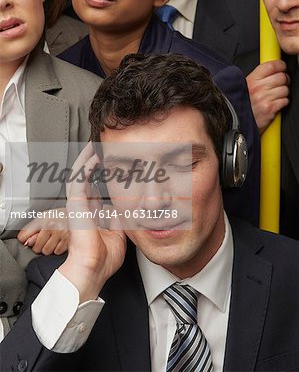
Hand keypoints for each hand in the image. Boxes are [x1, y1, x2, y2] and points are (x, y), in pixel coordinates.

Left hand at [17, 208, 68, 254]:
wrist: (79, 213)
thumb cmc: (62, 215)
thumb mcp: (46, 216)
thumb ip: (34, 228)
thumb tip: (26, 242)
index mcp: (43, 219)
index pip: (24, 235)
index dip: (25, 239)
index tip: (27, 239)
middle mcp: (51, 226)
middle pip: (36, 247)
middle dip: (39, 245)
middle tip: (45, 239)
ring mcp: (60, 234)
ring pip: (46, 251)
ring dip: (48, 248)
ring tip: (53, 240)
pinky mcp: (68, 241)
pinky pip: (57, 252)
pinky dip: (58, 249)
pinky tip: (60, 241)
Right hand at [59, 142, 126, 302]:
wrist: (93, 269)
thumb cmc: (103, 258)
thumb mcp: (118, 234)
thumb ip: (119, 219)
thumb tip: (124, 209)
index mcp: (89, 213)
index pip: (92, 187)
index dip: (98, 174)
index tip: (107, 162)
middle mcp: (81, 206)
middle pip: (83, 177)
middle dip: (89, 161)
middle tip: (96, 146)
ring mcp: (76, 205)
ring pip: (78, 175)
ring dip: (85, 159)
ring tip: (93, 145)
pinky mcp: (75, 205)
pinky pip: (78, 181)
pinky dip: (85, 167)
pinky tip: (94, 158)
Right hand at [246, 60, 289, 133]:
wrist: (235, 123)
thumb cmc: (240, 105)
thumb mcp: (243, 87)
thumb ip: (257, 77)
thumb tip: (271, 69)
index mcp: (251, 80)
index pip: (271, 66)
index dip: (280, 66)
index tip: (281, 68)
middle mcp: (258, 88)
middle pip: (282, 77)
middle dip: (284, 80)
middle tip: (280, 84)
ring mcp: (264, 98)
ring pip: (285, 89)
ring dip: (283, 93)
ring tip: (275, 96)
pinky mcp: (270, 109)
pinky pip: (285, 101)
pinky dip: (282, 103)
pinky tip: (274, 104)